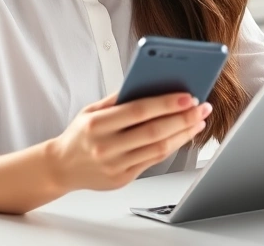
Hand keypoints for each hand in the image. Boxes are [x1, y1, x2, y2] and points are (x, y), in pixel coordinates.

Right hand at [47, 92, 212, 191]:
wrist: (62, 167)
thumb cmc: (80, 134)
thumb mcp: (91, 109)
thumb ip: (119, 98)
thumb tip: (152, 83)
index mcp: (97, 124)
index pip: (138, 111)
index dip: (166, 103)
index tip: (187, 96)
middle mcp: (106, 146)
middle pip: (154, 132)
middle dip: (183, 118)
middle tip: (202, 107)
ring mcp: (115, 166)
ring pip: (158, 149)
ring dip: (183, 134)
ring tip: (198, 120)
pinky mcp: (123, 179)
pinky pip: (153, 161)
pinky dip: (171, 146)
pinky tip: (182, 135)